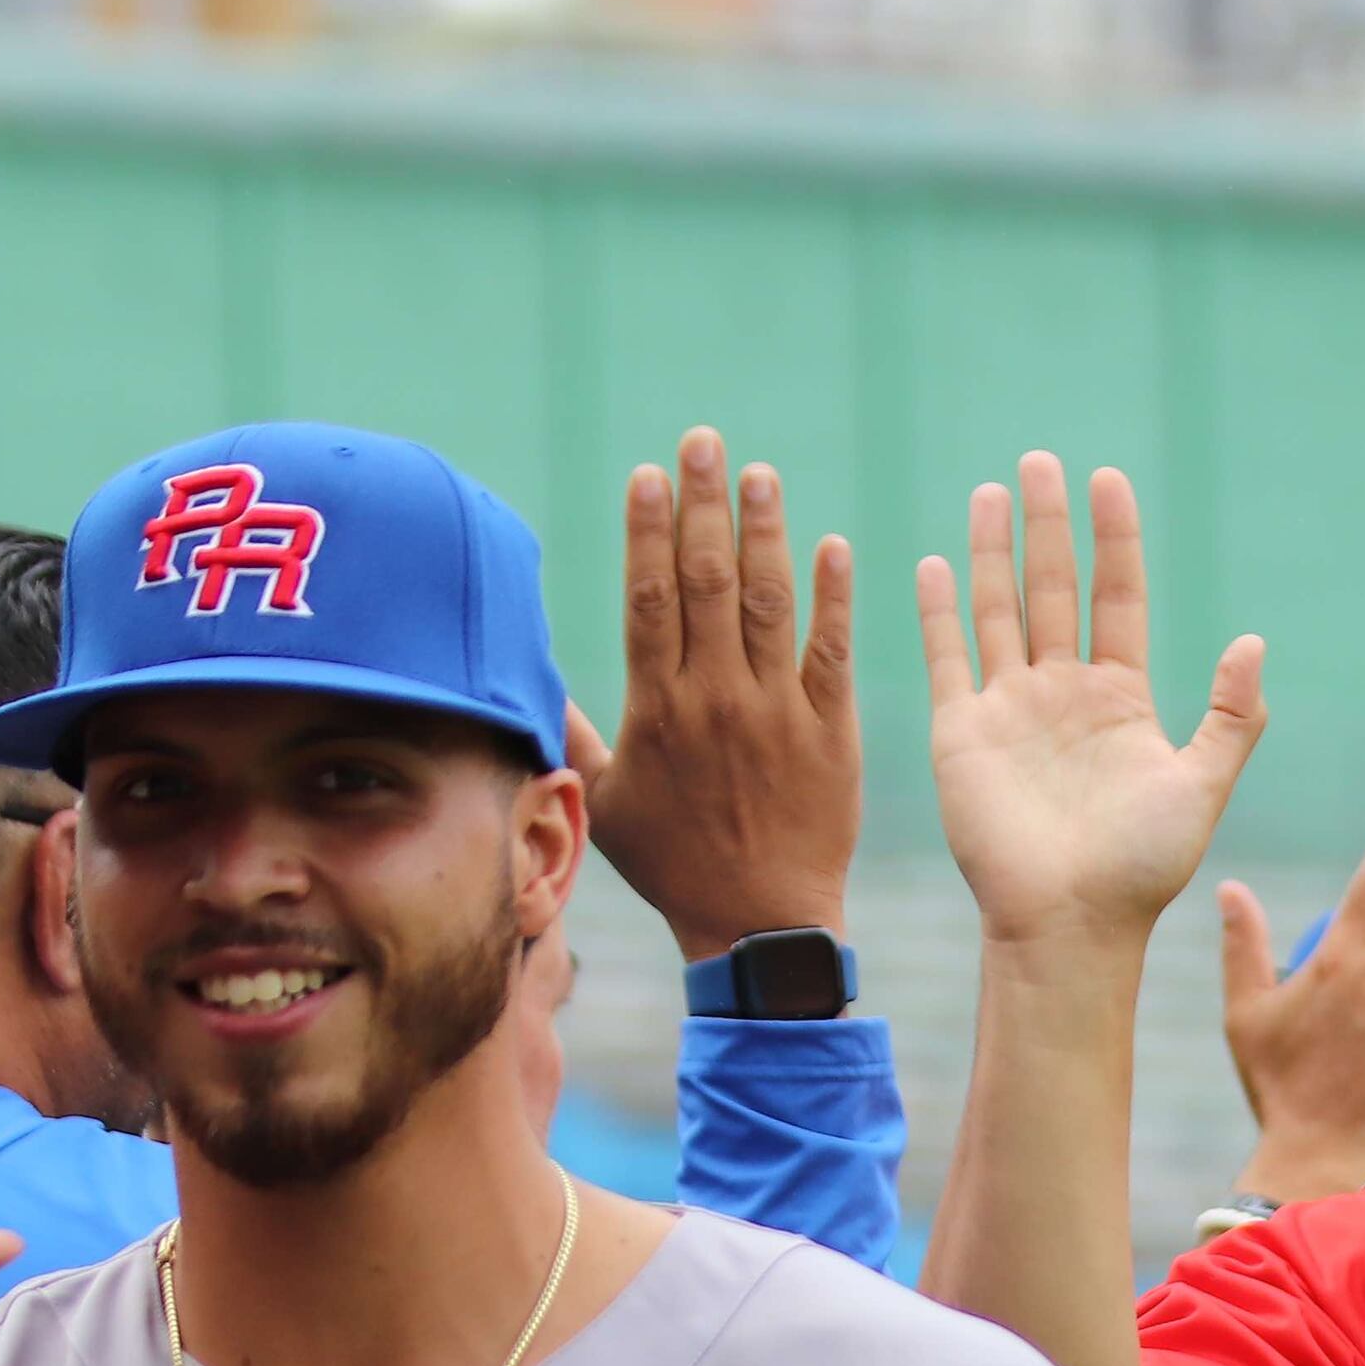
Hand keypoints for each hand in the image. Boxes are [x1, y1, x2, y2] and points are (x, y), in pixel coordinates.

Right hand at [574, 428, 860, 963]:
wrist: (761, 923)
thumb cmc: (676, 866)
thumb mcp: (607, 805)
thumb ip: (575, 735)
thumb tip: (529, 683)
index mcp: (657, 711)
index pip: (650, 600)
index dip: (648, 532)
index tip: (649, 474)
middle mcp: (716, 699)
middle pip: (706, 583)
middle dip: (703, 506)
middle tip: (704, 442)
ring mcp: (777, 712)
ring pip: (768, 604)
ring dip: (765, 533)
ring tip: (761, 474)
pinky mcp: (831, 730)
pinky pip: (832, 653)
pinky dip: (835, 599)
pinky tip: (832, 546)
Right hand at [922, 454, 1265, 952]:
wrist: (1070, 923)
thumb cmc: (1140, 867)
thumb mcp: (1202, 784)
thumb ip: (1230, 716)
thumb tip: (1254, 640)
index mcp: (1121, 697)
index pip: (1116, 595)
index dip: (1113, 538)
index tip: (1108, 478)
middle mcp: (1063, 692)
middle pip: (1054, 586)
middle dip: (1047, 524)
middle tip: (1041, 460)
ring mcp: (1009, 709)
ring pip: (999, 609)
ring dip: (993, 551)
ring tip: (993, 490)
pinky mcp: (962, 733)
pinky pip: (948, 657)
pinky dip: (939, 611)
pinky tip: (937, 562)